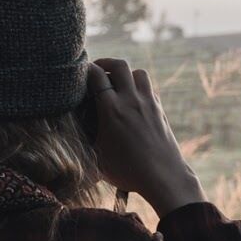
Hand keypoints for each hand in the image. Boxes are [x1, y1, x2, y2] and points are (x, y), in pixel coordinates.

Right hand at [86, 59, 206, 216]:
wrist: (164, 177)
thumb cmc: (127, 171)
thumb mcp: (97, 156)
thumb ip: (87, 137)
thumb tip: (77, 129)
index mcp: (112, 110)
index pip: (96, 75)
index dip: (86, 69)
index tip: (80, 73)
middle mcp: (131, 101)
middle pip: (120, 65)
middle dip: (106, 63)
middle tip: (97, 71)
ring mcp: (149, 103)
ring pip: (138, 73)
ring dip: (125, 74)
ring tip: (116, 84)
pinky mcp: (160, 110)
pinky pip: (149, 88)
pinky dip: (138, 87)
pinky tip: (132, 100)